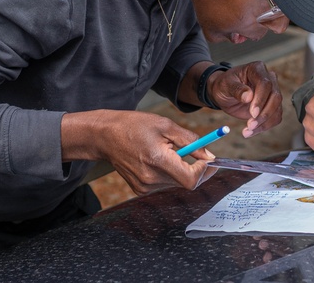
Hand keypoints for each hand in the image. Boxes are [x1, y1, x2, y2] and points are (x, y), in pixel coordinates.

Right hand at [62, 110, 216, 195]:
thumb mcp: (166, 125)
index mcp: (158, 161)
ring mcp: (144, 186)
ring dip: (180, 169)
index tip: (207, 159)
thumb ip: (191, 140)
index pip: (191, 180)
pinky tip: (158, 158)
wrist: (105, 136)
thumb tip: (209, 154)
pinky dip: (168, 172)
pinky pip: (164, 183)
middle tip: (196, 153)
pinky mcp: (140, 189)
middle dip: (195, 168)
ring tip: (168, 150)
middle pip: (185, 182)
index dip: (204, 171)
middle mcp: (150, 179)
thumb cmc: (134, 126)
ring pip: (175, 182)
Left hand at [207, 61, 281, 137]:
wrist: (225, 93)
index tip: (252, 113)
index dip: (261, 99)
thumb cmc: (224, 85)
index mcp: (257, 69)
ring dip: (264, 123)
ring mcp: (272, 92)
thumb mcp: (225, 85)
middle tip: (250, 125)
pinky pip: (275, 117)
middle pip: (275, 97)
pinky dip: (265, 126)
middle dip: (264, 114)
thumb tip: (248, 96)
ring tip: (248, 131)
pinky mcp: (271, 105)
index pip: (265, 84)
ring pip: (277, 109)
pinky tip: (252, 131)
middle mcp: (268, 79)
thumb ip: (236, 89)